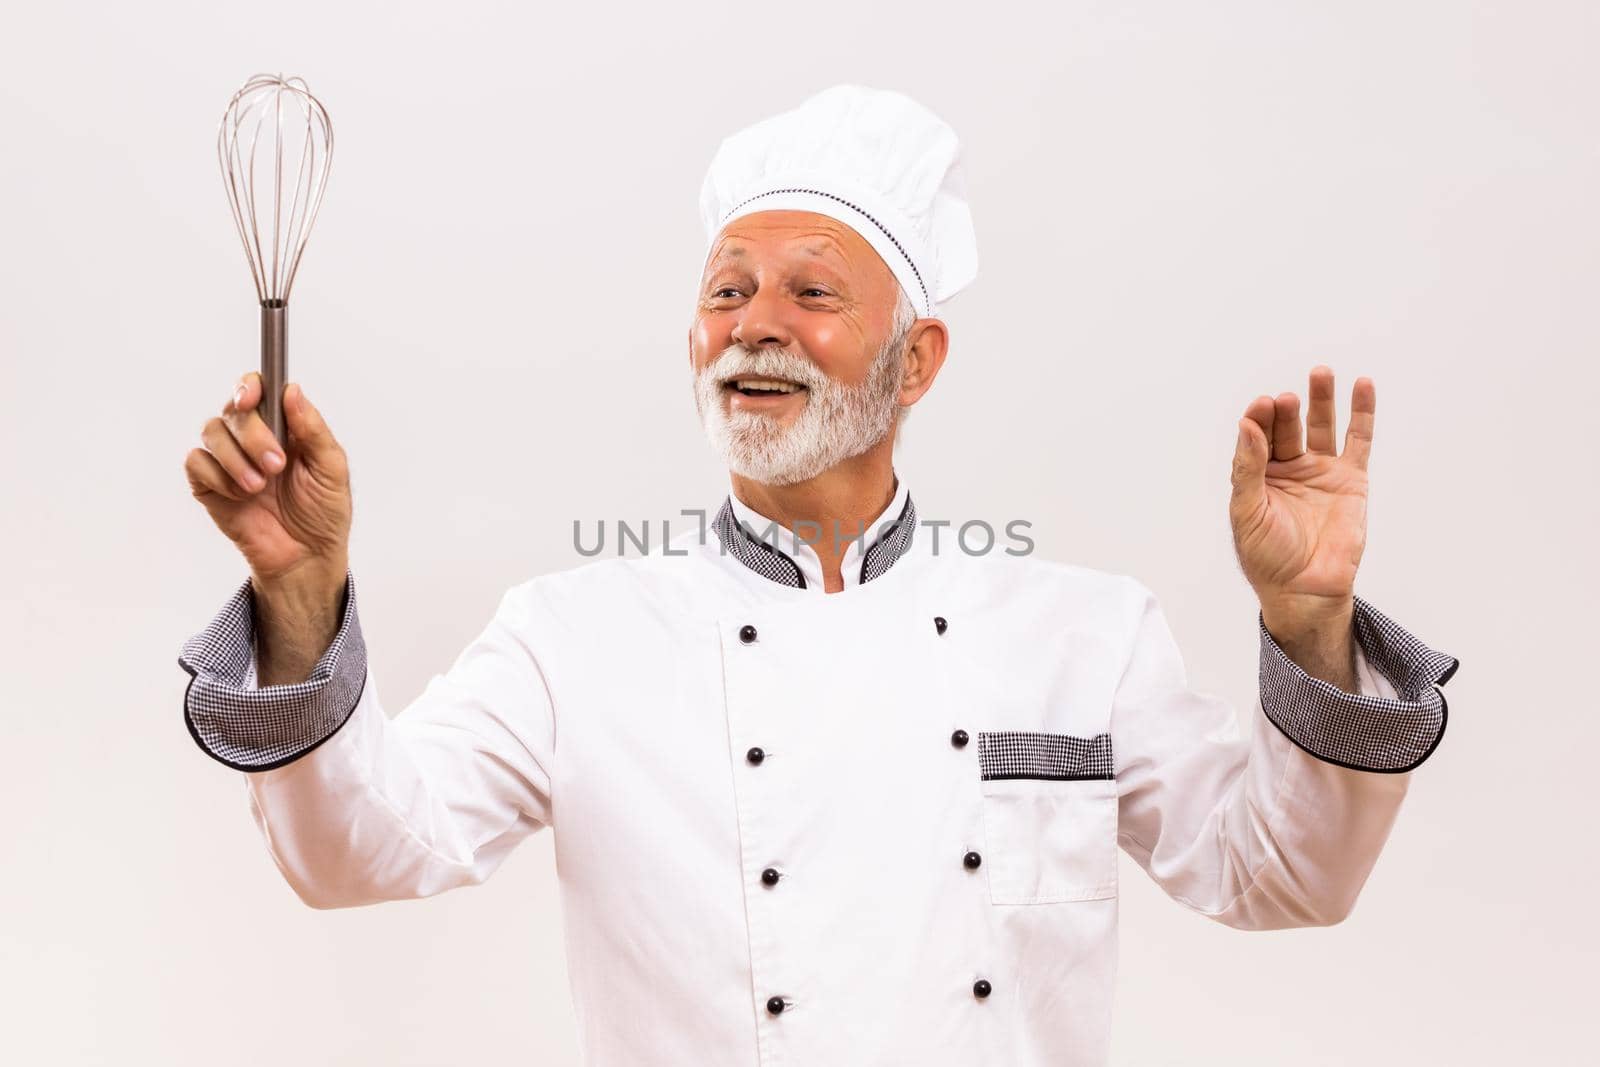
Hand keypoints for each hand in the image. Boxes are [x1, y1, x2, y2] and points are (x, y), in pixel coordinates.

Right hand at [185, 373, 351, 680]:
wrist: (306, 557)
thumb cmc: (323, 512)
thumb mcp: (331, 468)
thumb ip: (312, 428)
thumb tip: (292, 390)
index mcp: (283, 427)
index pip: (257, 390)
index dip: (249, 386)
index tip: (251, 397)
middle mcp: (252, 437)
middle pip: (234, 410)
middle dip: (254, 436)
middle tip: (276, 465)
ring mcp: (229, 459)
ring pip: (212, 431)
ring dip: (236, 459)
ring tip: (259, 486)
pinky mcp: (208, 483)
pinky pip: (197, 462)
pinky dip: (219, 477)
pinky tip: (241, 496)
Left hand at [1228, 366, 1372, 663]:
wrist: (1305, 590)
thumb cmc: (1267, 557)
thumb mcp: (1247, 511)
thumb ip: (1247, 468)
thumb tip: (1247, 426)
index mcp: (1257, 475)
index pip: (1256, 436)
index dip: (1258, 419)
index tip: (1260, 406)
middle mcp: (1288, 468)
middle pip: (1286, 427)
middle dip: (1285, 411)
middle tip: (1284, 400)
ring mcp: (1321, 471)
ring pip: (1320, 425)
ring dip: (1320, 399)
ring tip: (1320, 373)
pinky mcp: (1351, 480)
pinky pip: (1359, 440)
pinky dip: (1361, 412)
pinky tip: (1362, 385)